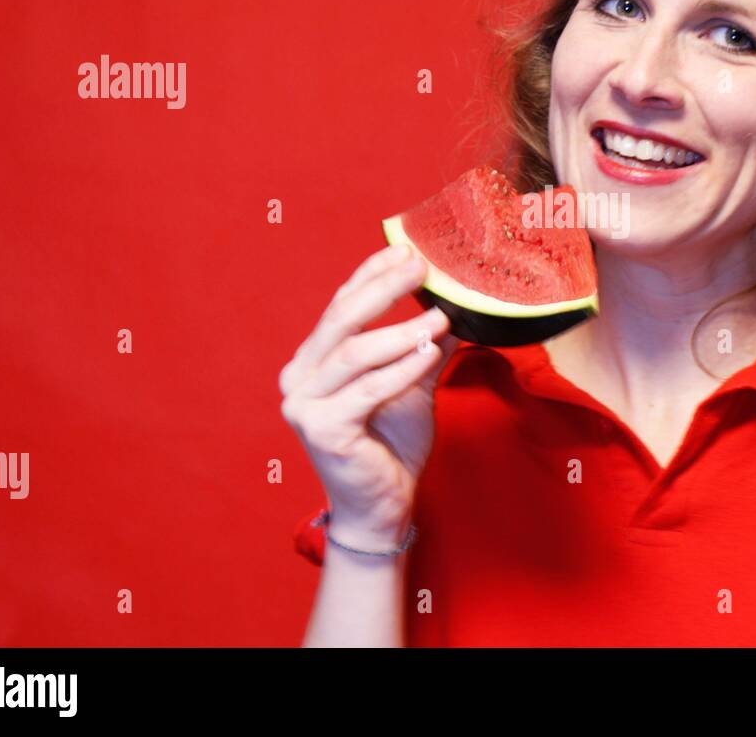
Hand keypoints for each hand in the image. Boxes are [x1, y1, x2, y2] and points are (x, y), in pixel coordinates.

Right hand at [278, 244, 458, 545]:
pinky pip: (366, 389)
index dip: (371, 274)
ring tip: (439, 317)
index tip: (405, 250)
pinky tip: (429, 352)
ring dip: (400, 330)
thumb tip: (456, 303)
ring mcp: (303, 404)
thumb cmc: (392, 445)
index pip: (341, 305)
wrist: (383, 506)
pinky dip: (401, 368)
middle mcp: (299, 377)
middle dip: (383, 288)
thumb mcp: (412, 383)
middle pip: (342, 319)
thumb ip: (423, 345)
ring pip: (354, 352)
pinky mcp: (320, 429)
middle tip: (420, 267)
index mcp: (314, 360)